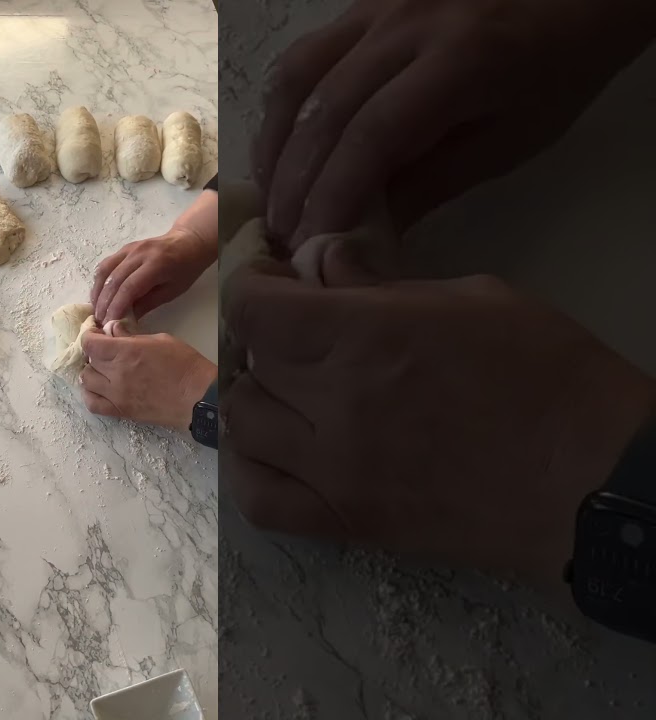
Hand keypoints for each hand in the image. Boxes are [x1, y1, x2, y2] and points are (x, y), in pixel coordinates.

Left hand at [80, 328, 215, 429]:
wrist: (197, 397)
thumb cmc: (184, 364)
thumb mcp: (159, 339)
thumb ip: (131, 335)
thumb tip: (112, 330)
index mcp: (125, 352)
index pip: (89, 343)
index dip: (90, 336)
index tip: (97, 334)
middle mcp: (116, 373)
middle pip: (89, 360)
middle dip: (95, 352)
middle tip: (107, 350)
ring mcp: (116, 395)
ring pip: (86, 380)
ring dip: (92, 372)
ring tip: (104, 369)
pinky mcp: (121, 411)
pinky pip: (92, 404)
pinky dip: (90, 395)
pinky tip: (99, 388)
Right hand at [91, 189, 218, 323]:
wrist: (188, 242)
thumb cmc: (185, 269)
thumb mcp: (172, 291)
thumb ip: (148, 304)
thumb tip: (126, 319)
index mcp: (156, 265)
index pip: (129, 287)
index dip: (116, 306)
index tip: (109, 322)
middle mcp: (139, 254)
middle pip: (114, 279)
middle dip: (104, 302)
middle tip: (99, 320)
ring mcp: (129, 249)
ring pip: (105, 270)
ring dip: (97, 291)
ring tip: (96, 309)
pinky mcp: (124, 248)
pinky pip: (107, 264)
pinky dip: (99, 281)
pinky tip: (99, 294)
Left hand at [223, 259, 655, 587]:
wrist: (594, 482)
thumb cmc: (548, 374)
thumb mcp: (473, 296)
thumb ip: (382, 281)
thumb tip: (321, 263)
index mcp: (363, 338)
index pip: (254, 309)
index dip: (252, 286)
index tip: (275, 281)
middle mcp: (332, 404)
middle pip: (250, 363)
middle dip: (265, 338)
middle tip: (297, 332)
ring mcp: (332, 471)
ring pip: (241, 426)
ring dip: (256, 398)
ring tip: (289, 389)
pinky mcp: (344, 522)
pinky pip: (258, 500)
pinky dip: (249, 470)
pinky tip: (273, 450)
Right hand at [255, 0, 655, 244]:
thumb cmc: (554, 70)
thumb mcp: (507, 140)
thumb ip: (429, 184)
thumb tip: (359, 236)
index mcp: (462, 59)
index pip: (372, 136)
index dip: (332, 195)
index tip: (310, 242)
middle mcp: (410, 22)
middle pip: (325, 109)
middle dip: (294, 181)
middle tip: (280, 233)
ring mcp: (379, 6)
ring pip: (299, 76)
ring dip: (275, 143)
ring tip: (271, 194)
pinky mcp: (363, 4)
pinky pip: (306, 55)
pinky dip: (284, 106)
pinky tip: (282, 146)